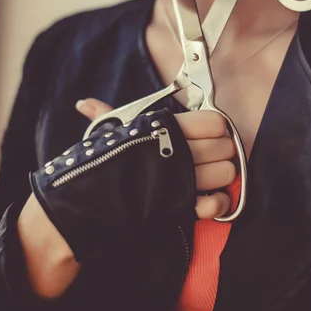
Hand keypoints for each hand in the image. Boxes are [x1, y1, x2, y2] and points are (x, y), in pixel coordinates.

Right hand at [76, 99, 235, 219]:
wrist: (88, 206)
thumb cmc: (102, 165)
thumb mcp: (108, 136)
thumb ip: (105, 116)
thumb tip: (84, 103)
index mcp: (165, 129)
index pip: (212, 121)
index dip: (214, 127)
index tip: (205, 134)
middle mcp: (178, 152)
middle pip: (223, 146)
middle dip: (220, 151)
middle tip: (208, 155)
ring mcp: (183, 180)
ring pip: (225, 172)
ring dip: (220, 176)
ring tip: (207, 177)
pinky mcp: (184, 207)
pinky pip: (217, 202)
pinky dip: (218, 202)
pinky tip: (208, 198)